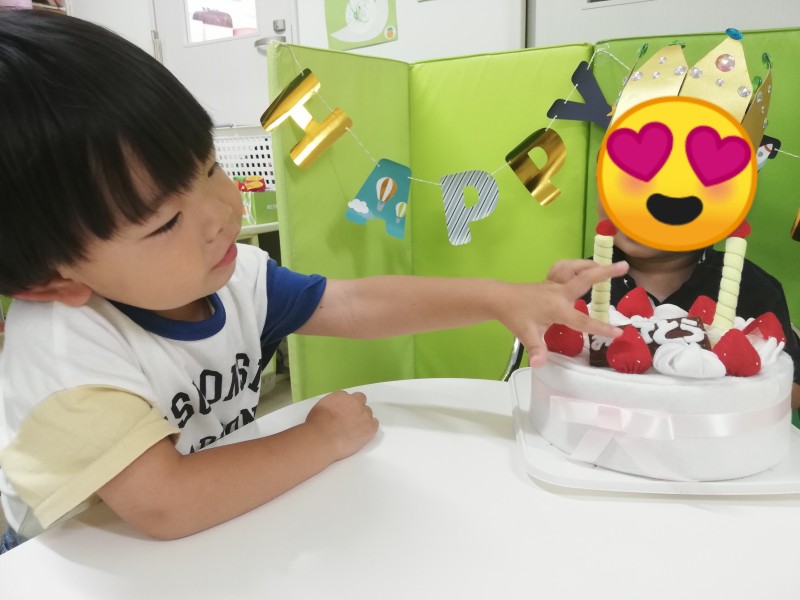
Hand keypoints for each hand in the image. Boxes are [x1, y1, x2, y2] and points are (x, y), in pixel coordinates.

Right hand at [305, 390, 378, 460]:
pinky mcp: (370, 426)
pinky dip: (369, 428)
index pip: (348, 396)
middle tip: (351, 419)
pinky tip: (362, 434)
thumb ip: (331, 406)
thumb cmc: (317, 426)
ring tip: (355, 429)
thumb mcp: (319, 408)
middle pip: (361, 400)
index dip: (346, 405)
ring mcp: (364, 413)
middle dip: (357, 408)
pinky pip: (374, 424)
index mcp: (341, 396)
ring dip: (363, 419)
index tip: (344, 411)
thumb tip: (332, 411)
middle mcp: (354, 401)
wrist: (322, 438)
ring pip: (368, 413)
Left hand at [497, 260, 628, 367]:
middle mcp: (559, 293)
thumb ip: (536, 350)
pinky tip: (582, 267)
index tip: (619, 333)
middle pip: (585, 280)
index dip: (601, 328)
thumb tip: (539, 365)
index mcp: (557, 309)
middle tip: (624, 266)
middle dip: (605, 273)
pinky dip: (574, 266)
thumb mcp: (526, 335)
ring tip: (606, 265)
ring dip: (590, 265)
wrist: (499, 299)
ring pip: (575, 268)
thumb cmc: (514, 317)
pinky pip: (563, 269)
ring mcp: (554, 284)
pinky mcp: (549, 280)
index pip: (583, 321)